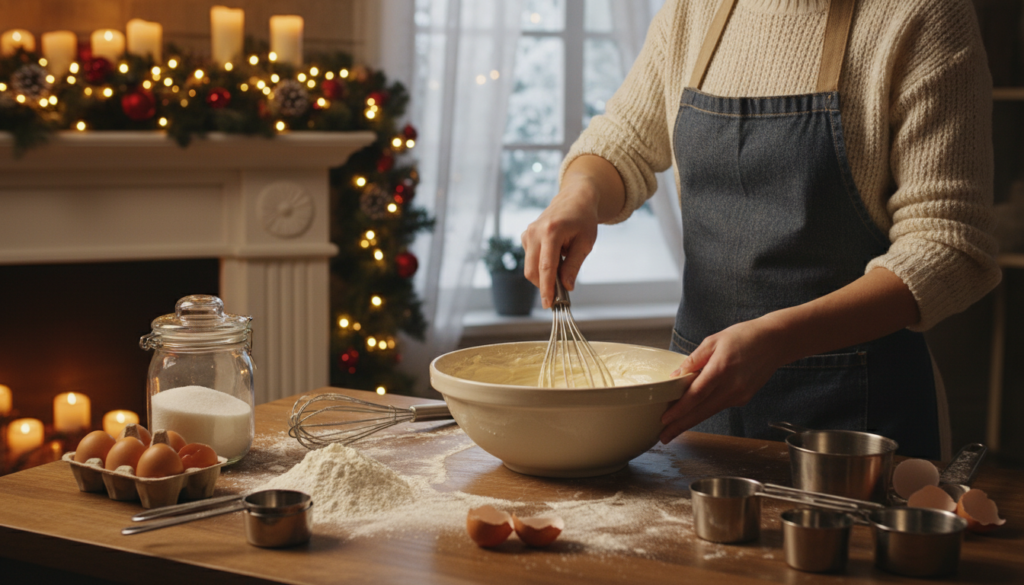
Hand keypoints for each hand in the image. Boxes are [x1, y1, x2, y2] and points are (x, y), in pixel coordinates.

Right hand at [521, 155, 623, 307]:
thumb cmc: (583, 220)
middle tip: (560, 294)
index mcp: (552, 231)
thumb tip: (566, 287)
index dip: (547, 288)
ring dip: (544, 275)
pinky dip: (541, 265)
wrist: (574, 199)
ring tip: (563, 265)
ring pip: (530, 267)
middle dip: (544, 286)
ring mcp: (528, 233)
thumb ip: (574, 266)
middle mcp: (535, 231)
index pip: (546, 267)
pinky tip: (556, 255)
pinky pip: (530, 259)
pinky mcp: (526, 236)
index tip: (548, 304)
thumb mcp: (585, 244)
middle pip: (532, 270)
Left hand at [659, 317, 788, 443]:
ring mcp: (739, 395)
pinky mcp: (744, 399)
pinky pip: (719, 405)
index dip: (679, 410)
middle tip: (663, 437)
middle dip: (680, 426)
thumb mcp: (713, 341)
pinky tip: (694, 410)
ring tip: (673, 429)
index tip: (664, 420)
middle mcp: (731, 387)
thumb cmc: (744, 337)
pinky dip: (705, 409)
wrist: (775, 342)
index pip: (696, 395)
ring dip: (691, 421)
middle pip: (701, 412)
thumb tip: (676, 375)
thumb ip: (694, 359)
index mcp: (721, 369)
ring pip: (710, 412)